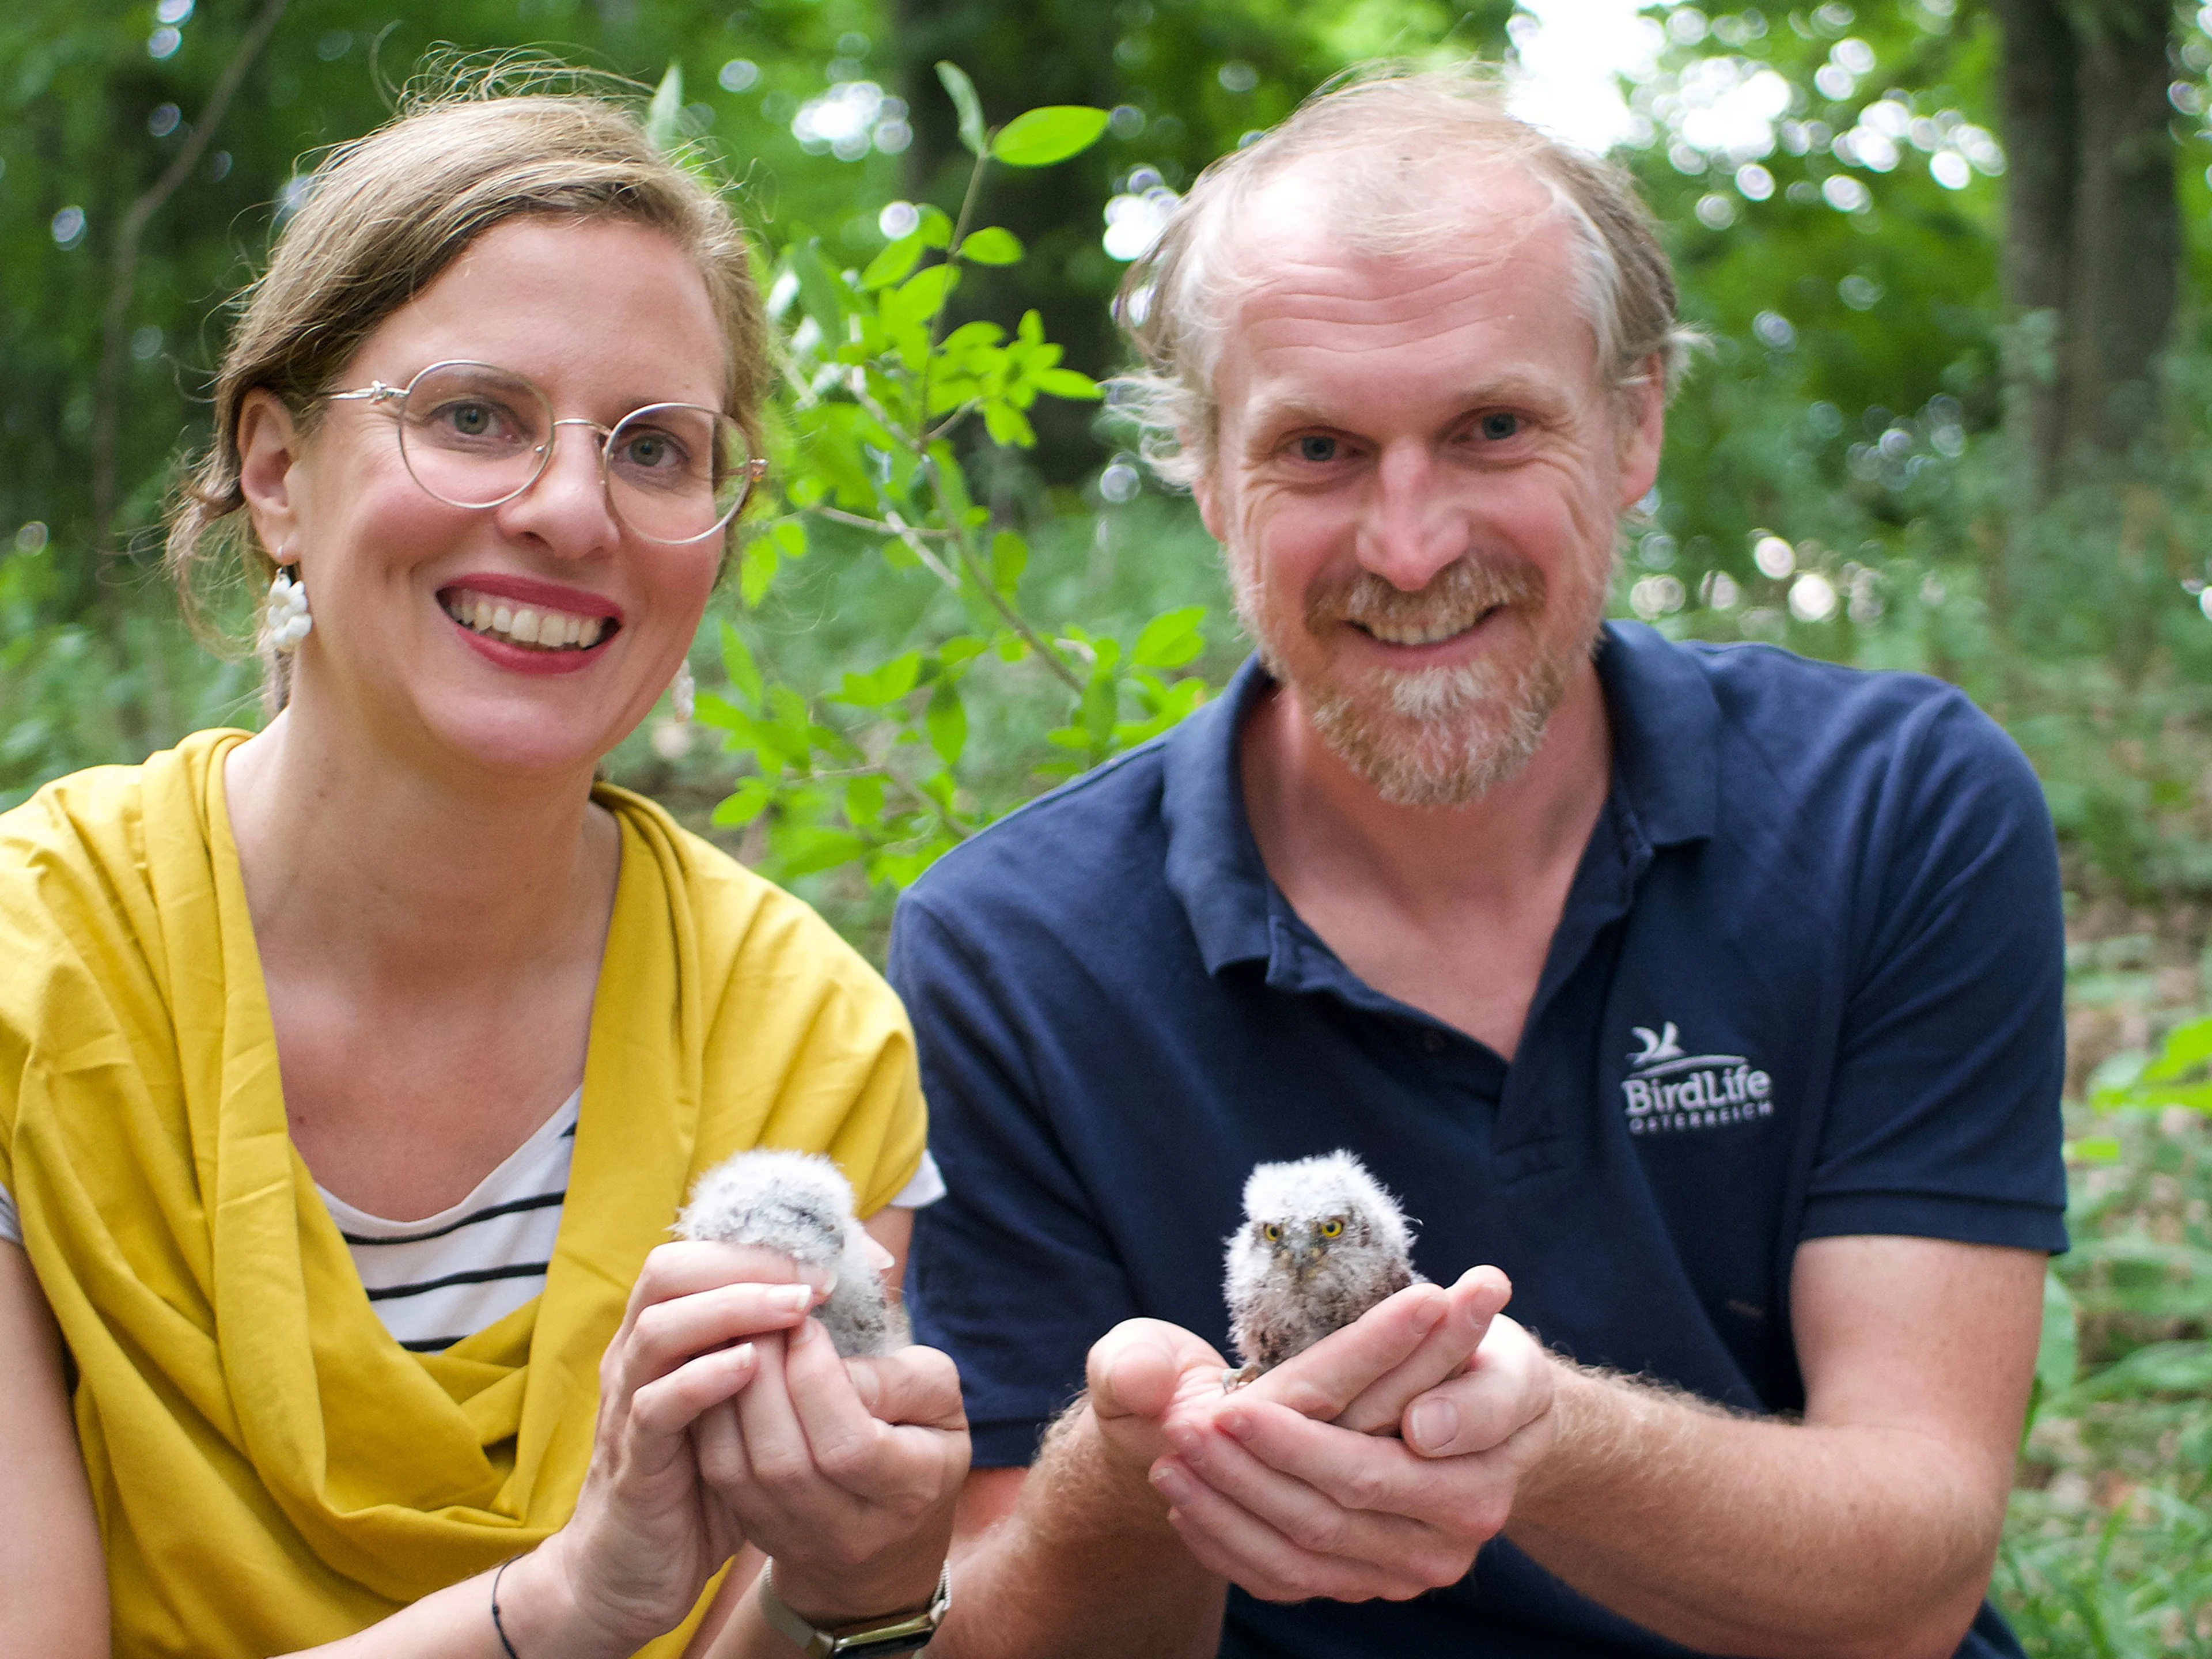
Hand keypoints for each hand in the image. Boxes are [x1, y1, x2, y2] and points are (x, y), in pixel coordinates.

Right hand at [518, 1242, 829, 1653]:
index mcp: (666, 1335)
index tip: (837, 1251)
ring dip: (732, 1309)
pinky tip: (751, 1368)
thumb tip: (850, 1317)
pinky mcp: (632, 1460)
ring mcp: (627, 1404)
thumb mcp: (742, 1409)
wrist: (629, 1572)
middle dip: (747, 1262)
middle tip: (817, 1275)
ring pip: (660, 1327)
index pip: (701, 1254)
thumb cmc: (699, 1481)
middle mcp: (637, 1357)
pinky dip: (702, 1379)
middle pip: (669, 1270)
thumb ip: (775, 1359)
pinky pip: (655, 1406)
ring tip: (796, 1308)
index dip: (766, 1244)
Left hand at [694, 1315, 968, 1626]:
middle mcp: (852, 1530)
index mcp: (912, 1489)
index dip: (816, 1378)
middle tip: (759, 1319)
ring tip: (737, 1338)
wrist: (892, 1536)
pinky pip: (719, 1475)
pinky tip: (721, 1375)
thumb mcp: (937, 1400)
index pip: (849, 1445)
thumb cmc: (922, 1443)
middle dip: (763, 1377)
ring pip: (739, 1470)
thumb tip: (825, 1359)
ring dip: (729, 1394)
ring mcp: (799, 1539)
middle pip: (784, 1461)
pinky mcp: (759, 1532)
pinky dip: (712, 1419)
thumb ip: (895, 1377)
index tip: (806, 1323)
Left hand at [1147, 1268, 1555, 1602]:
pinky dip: (1229, 1547)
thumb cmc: (1489, 1371)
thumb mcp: (1509, 1364)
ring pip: (1297, 1556)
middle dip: (1242, 1471)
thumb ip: (1480, 1394)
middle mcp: (1439, 1547)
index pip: (1366, 1471)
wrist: (1489, 1423)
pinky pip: (1287, 1582)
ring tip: (1170, 1461)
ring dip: (1223, 1511)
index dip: (1293, 1443)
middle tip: (1181, 1424)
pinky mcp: (1365, 1582)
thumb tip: (1425, 1428)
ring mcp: (1400, 1573)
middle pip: (1322, 1518)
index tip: (1230, 1404)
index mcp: (1472, 1489)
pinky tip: (1187, 1505)